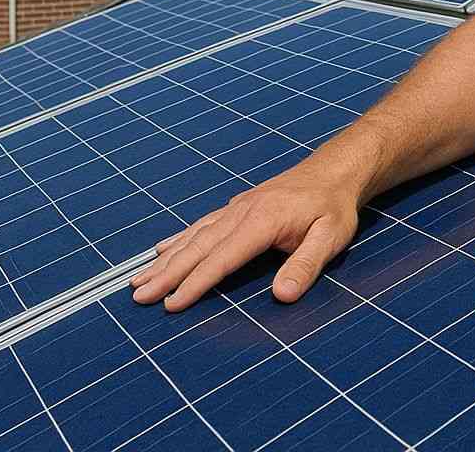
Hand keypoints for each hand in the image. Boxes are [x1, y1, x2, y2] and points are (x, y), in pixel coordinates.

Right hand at [129, 159, 365, 311]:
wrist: (335, 170)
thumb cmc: (334, 206)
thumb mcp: (331, 237)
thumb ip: (305, 265)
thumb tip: (282, 296)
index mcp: (262, 221)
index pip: (222, 258)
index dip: (196, 282)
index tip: (171, 304)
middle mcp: (242, 211)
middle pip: (198, 247)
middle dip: (166, 273)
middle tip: (138, 296)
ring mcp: (237, 207)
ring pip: (194, 235)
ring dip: (166, 259)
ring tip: (139, 280)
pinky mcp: (239, 206)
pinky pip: (202, 224)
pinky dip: (179, 238)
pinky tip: (163, 248)